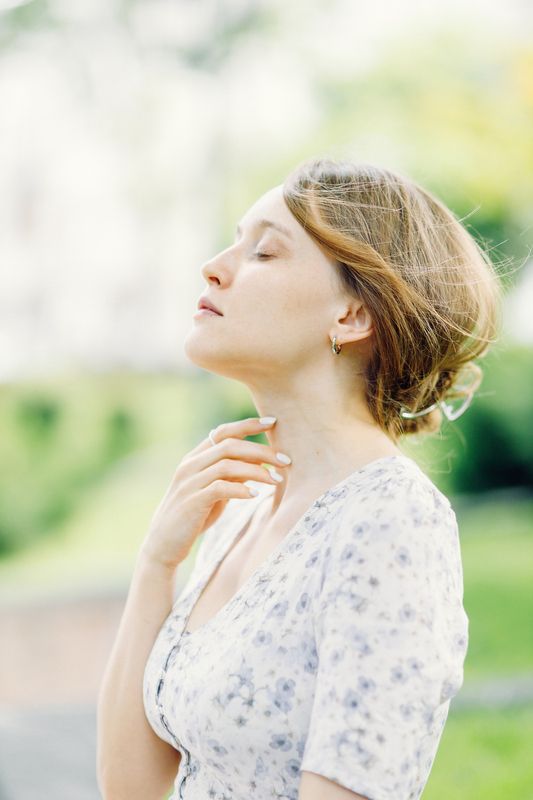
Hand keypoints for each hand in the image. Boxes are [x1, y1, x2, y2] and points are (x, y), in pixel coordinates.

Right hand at [139, 417, 289, 569]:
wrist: (164, 544)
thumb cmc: (194, 515)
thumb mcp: (215, 490)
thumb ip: (231, 474)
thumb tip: (261, 461)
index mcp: (195, 457)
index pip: (223, 431)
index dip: (248, 425)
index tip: (273, 422)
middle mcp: (190, 465)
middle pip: (230, 446)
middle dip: (262, 450)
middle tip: (286, 460)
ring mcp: (189, 482)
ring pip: (228, 465)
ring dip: (257, 471)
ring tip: (277, 480)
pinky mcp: (192, 501)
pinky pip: (220, 488)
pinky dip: (240, 489)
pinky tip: (255, 495)